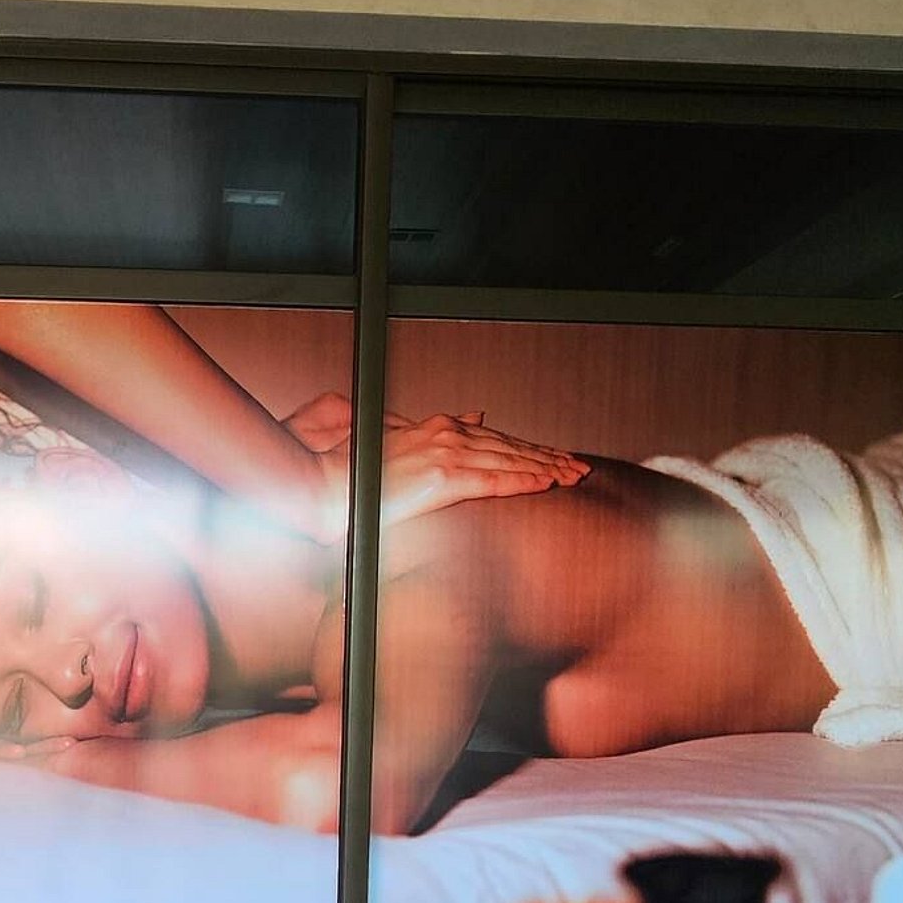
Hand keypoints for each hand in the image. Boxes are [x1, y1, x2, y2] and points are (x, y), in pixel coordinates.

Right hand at [281, 394, 588, 539]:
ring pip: (509, 462)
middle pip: (509, 447)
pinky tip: (546, 484)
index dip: (528, 448)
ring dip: (546, 469)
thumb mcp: (397, 439)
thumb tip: (476, 416)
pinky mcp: (442, 479)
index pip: (495, 438)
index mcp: (436, 428)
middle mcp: (445, 435)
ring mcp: (445, 455)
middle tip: (578, 466)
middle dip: (548, 457)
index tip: (554, 457)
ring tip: (573, 476)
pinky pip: (493, 481)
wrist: (325, 487)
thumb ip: (439, 430)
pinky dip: (523, 481)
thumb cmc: (353, 473)